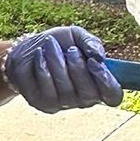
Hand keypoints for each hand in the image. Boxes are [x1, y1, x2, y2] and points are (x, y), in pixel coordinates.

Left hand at [2, 25, 123, 113]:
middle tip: (71, 50)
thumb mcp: (76, 36)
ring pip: (66, 89)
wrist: (26, 48)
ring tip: (50, 45)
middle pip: (89, 94)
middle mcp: (82, 100)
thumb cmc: (57, 44)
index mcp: (97, 84)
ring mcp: (62, 104)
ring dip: (58, 62)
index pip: (113, 96)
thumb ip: (91, 42)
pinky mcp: (42, 103)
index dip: (107, 82)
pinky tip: (39, 55)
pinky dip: (43, 65)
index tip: (94, 62)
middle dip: (78, 67)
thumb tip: (99, 56)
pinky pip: (47, 86)